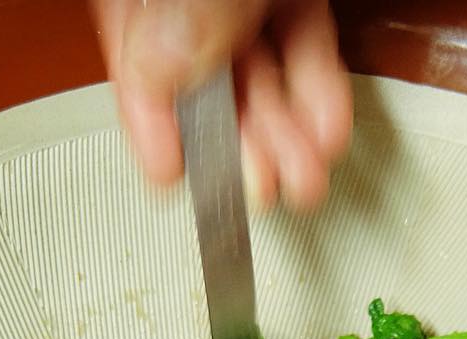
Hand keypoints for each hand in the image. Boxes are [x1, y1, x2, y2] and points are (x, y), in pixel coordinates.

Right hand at [91, 0, 352, 210]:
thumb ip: (174, 24)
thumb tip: (157, 75)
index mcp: (145, 1)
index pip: (139, 77)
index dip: (154, 135)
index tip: (168, 180)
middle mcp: (189, 8)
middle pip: (208, 94)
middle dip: (240, 153)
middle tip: (259, 191)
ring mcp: (243, 6)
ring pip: (261, 83)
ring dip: (286, 140)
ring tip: (305, 178)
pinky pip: (304, 51)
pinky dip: (319, 96)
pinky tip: (327, 132)